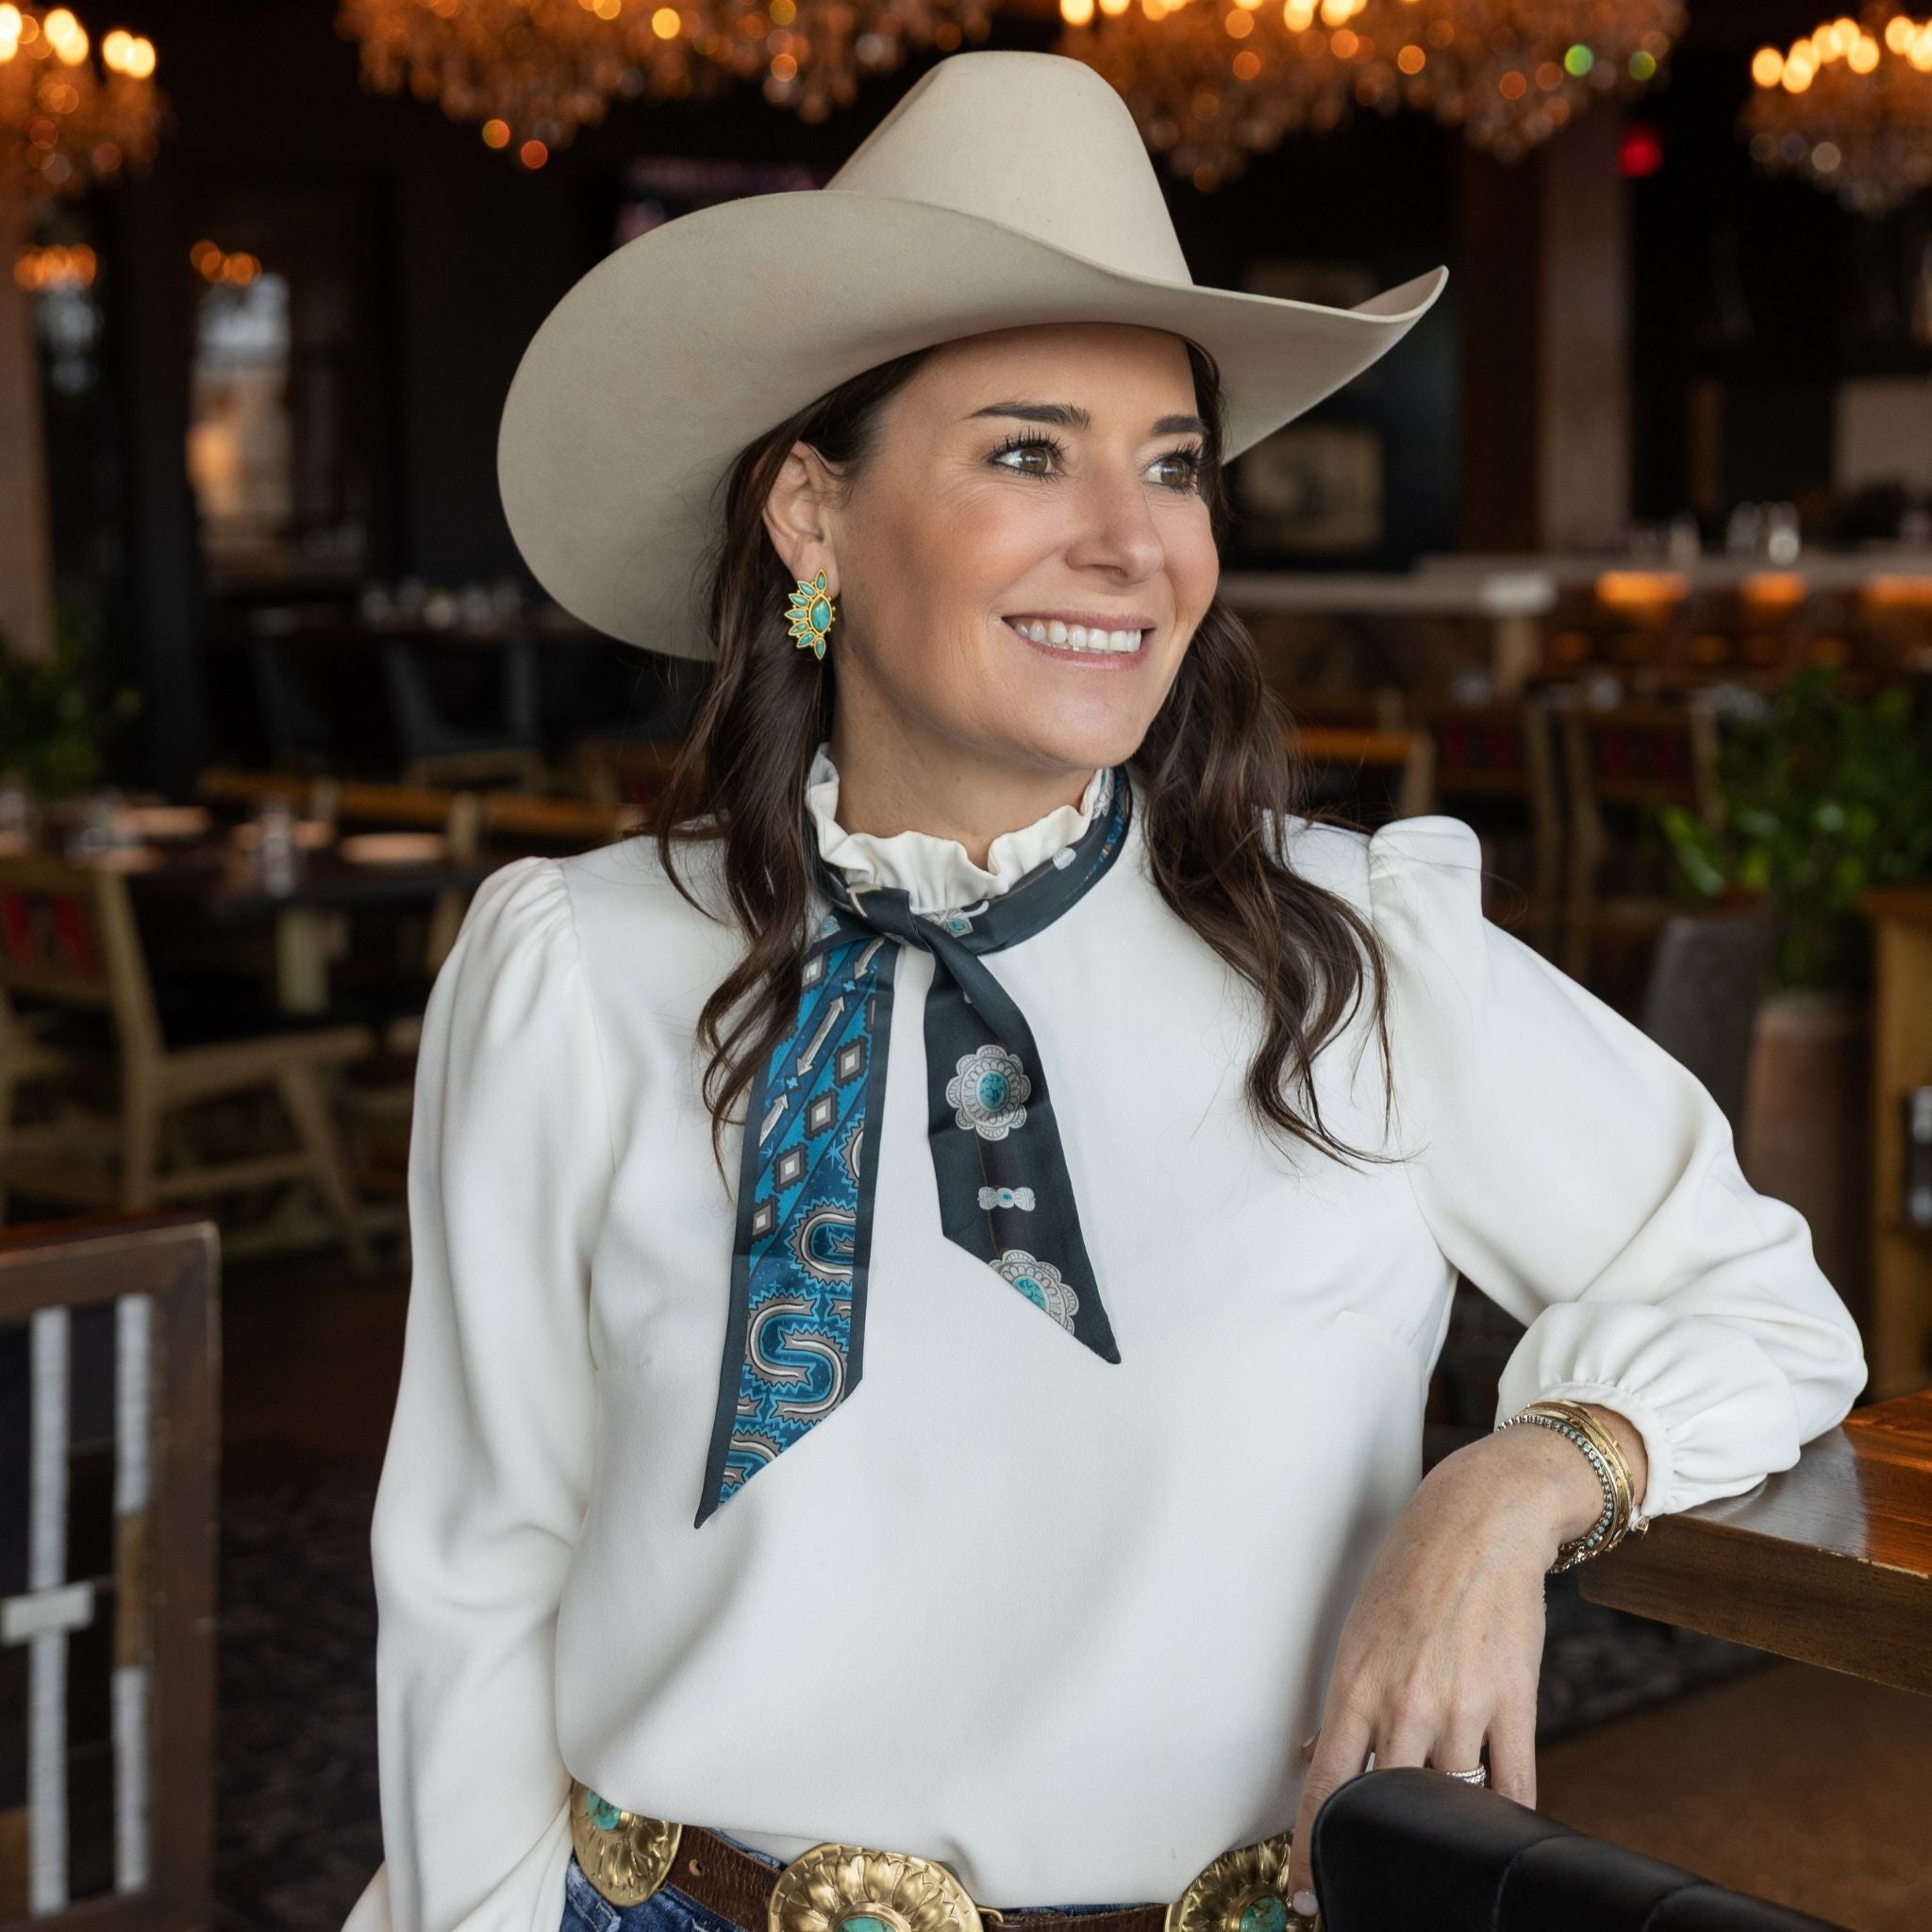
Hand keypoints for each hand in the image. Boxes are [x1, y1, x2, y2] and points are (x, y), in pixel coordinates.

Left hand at [1282, 1406, 1646, 1914]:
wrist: (1478, 1521)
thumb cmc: (1410, 1574)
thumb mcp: (1359, 1633)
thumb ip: (1343, 1707)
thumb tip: (1316, 1762)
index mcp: (1355, 1686)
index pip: (1327, 1790)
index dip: (1314, 1850)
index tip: (1308, 1898)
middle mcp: (1405, 1703)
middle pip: (1388, 1807)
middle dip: (1383, 1845)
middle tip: (1381, 1873)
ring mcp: (1462, 1705)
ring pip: (1453, 1800)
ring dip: (1447, 1818)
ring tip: (1444, 1827)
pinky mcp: (1514, 1702)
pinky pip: (1514, 1786)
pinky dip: (1506, 1817)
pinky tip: (1499, 1834)